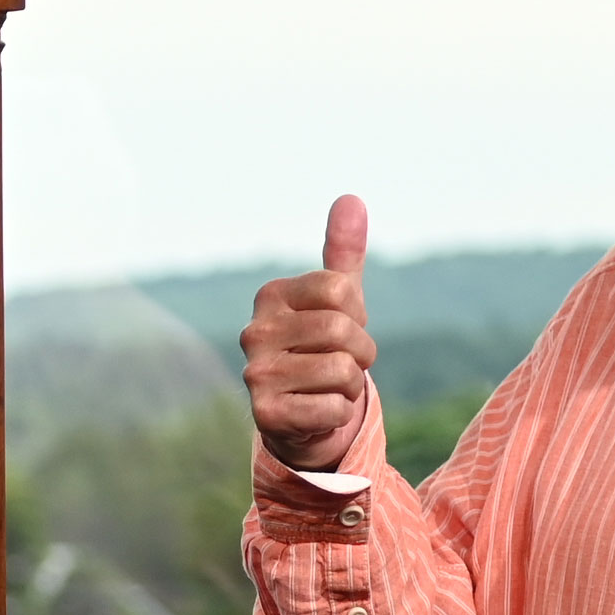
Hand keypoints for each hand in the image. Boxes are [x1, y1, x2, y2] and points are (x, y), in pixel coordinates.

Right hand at [242, 194, 375, 472]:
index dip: (357, 313)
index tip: (341, 328)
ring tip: (326, 388)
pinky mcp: (265, 414)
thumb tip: (351, 198)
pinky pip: (333, 409)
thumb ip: (342, 251)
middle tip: (341, 363)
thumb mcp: (336, 300)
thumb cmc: (321, 349)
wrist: (301, 417)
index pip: (341, 289)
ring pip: (342, 371)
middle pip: (343, 330)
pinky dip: (338, 414)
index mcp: (270, 296)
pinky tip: (317, 411)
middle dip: (360, 352)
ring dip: (349, 386)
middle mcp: (254, 331)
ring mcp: (255, 374)